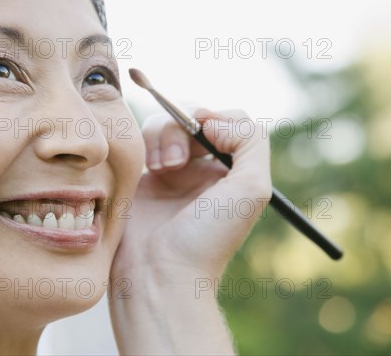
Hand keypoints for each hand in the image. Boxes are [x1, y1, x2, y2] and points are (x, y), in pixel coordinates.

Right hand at [111, 107, 271, 283]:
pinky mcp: (138, 177)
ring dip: (161, 137)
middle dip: (182, 128)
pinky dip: (142, 143)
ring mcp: (167, 171)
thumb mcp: (252, 189)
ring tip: (160, 168)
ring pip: (162, 124)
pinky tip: (146, 169)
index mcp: (229, 170)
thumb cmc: (206, 238)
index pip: (226, 120)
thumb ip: (251, 141)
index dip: (213, 117)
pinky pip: (137, 140)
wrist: (157, 273)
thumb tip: (213, 120)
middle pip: (191, 117)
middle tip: (176, 160)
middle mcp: (199, 168)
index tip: (203, 133)